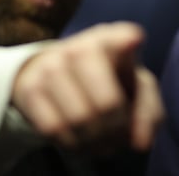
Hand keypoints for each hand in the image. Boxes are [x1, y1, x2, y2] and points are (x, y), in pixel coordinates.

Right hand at [11, 22, 163, 153]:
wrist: (60, 76)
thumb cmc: (110, 82)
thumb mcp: (136, 90)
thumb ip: (148, 114)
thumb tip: (141, 143)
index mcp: (113, 39)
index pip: (124, 35)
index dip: (129, 40)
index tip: (133, 41)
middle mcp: (82, 46)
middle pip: (107, 103)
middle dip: (117, 131)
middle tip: (119, 137)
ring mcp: (52, 64)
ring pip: (80, 120)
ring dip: (95, 142)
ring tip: (102, 142)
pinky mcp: (30, 86)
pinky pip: (54, 128)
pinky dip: (72, 143)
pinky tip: (80, 139)